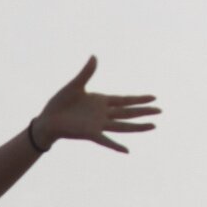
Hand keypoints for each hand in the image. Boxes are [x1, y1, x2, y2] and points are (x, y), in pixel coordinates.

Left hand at [32, 58, 160, 152]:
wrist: (46, 119)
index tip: (153, 98)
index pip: (124, 100)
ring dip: (137, 127)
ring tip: (153, 126)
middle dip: (144, 111)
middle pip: (128, 112)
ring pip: (122, 126)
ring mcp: (98, 124)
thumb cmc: (59, 103)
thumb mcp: (74, 85)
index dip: (139, 99)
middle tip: (160, 111)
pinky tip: (127, 150)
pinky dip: (115, 145)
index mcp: (101, 101)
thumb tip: (94, 56)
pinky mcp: (90, 133)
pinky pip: (105, 141)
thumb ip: (86, 73)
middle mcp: (103, 114)